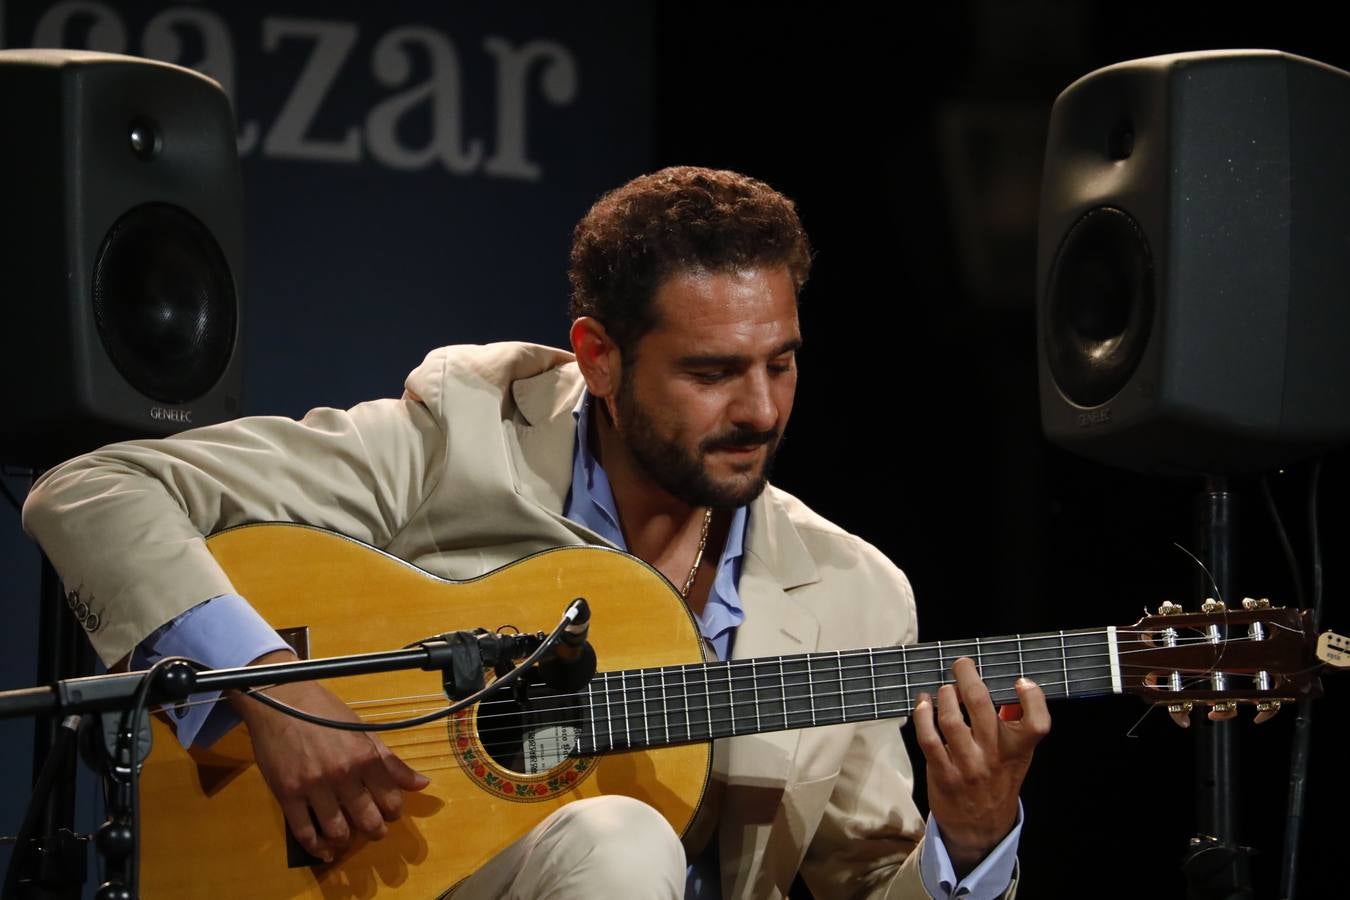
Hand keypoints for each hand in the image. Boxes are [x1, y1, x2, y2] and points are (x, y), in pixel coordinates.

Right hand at [229, 650, 430, 862]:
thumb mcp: (363, 731)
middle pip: (368, 821)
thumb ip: (391, 761)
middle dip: (375, 831)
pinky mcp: (287, 794)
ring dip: (346, 840)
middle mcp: (343, 774)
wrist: (280, 701)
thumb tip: (422, 784)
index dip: (394, 811)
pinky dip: (317, 847)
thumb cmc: (325, 713)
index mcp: (365, 756)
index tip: (390, 811)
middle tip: (373, 829)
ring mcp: (313, 786)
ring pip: (337, 831)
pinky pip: (304, 832)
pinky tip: (325, 849)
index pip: (391, 799)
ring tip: (348, 836)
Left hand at [913, 657, 1048, 875]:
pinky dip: (922, 714)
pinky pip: (928, 737)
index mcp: (1018, 750)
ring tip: (944, 689)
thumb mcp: (1017, 757)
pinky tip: (923, 703)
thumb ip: (1014, 725)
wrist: (980, 827)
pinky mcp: (943, 772)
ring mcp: (967, 764)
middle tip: (962, 663)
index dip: (1033, 698)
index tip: (1020, 681)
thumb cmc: (998, 781)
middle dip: (968, 676)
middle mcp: (994, 756)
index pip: (1037, 723)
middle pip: (981, 706)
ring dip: (943, 694)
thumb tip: (1007, 687)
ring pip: (950, 718)